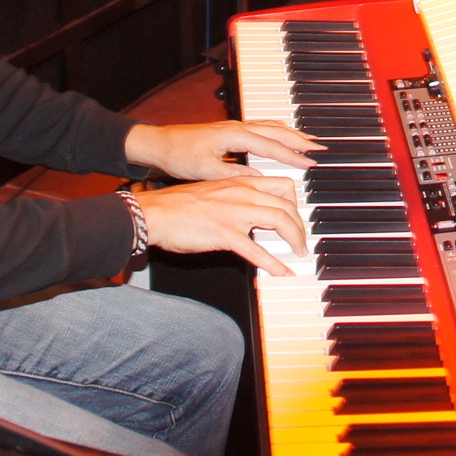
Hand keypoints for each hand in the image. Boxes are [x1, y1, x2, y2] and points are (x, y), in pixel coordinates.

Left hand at [123, 119, 320, 181]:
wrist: (159, 143)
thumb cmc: (179, 156)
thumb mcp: (206, 170)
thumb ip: (234, 174)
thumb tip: (259, 180)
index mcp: (234, 135)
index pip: (270, 145)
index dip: (292, 155)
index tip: (310, 162)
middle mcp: (237, 127)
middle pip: (276, 131)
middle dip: (299, 139)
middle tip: (320, 148)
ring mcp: (234, 127)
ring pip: (270, 127)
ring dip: (291, 133)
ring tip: (308, 141)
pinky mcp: (230, 131)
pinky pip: (261, 128)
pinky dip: (277, 132)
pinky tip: (281, 138)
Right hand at [137, 176, 309, 275]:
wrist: (155, 213)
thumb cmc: (178, 206)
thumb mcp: (214, 193)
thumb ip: (236, 199)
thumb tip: (253, 213)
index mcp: (240, 182)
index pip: (283, 186)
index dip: (296, 203)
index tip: (298, 217)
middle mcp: (242, 193)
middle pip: (287, 204)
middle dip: (300, 225)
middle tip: (301, 241)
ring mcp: (234, 213)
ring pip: (279, 220)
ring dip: (295, 239)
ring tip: (299, 253)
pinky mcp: (224, 233)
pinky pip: (256, 249)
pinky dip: (274, 263)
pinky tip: (282, 272)